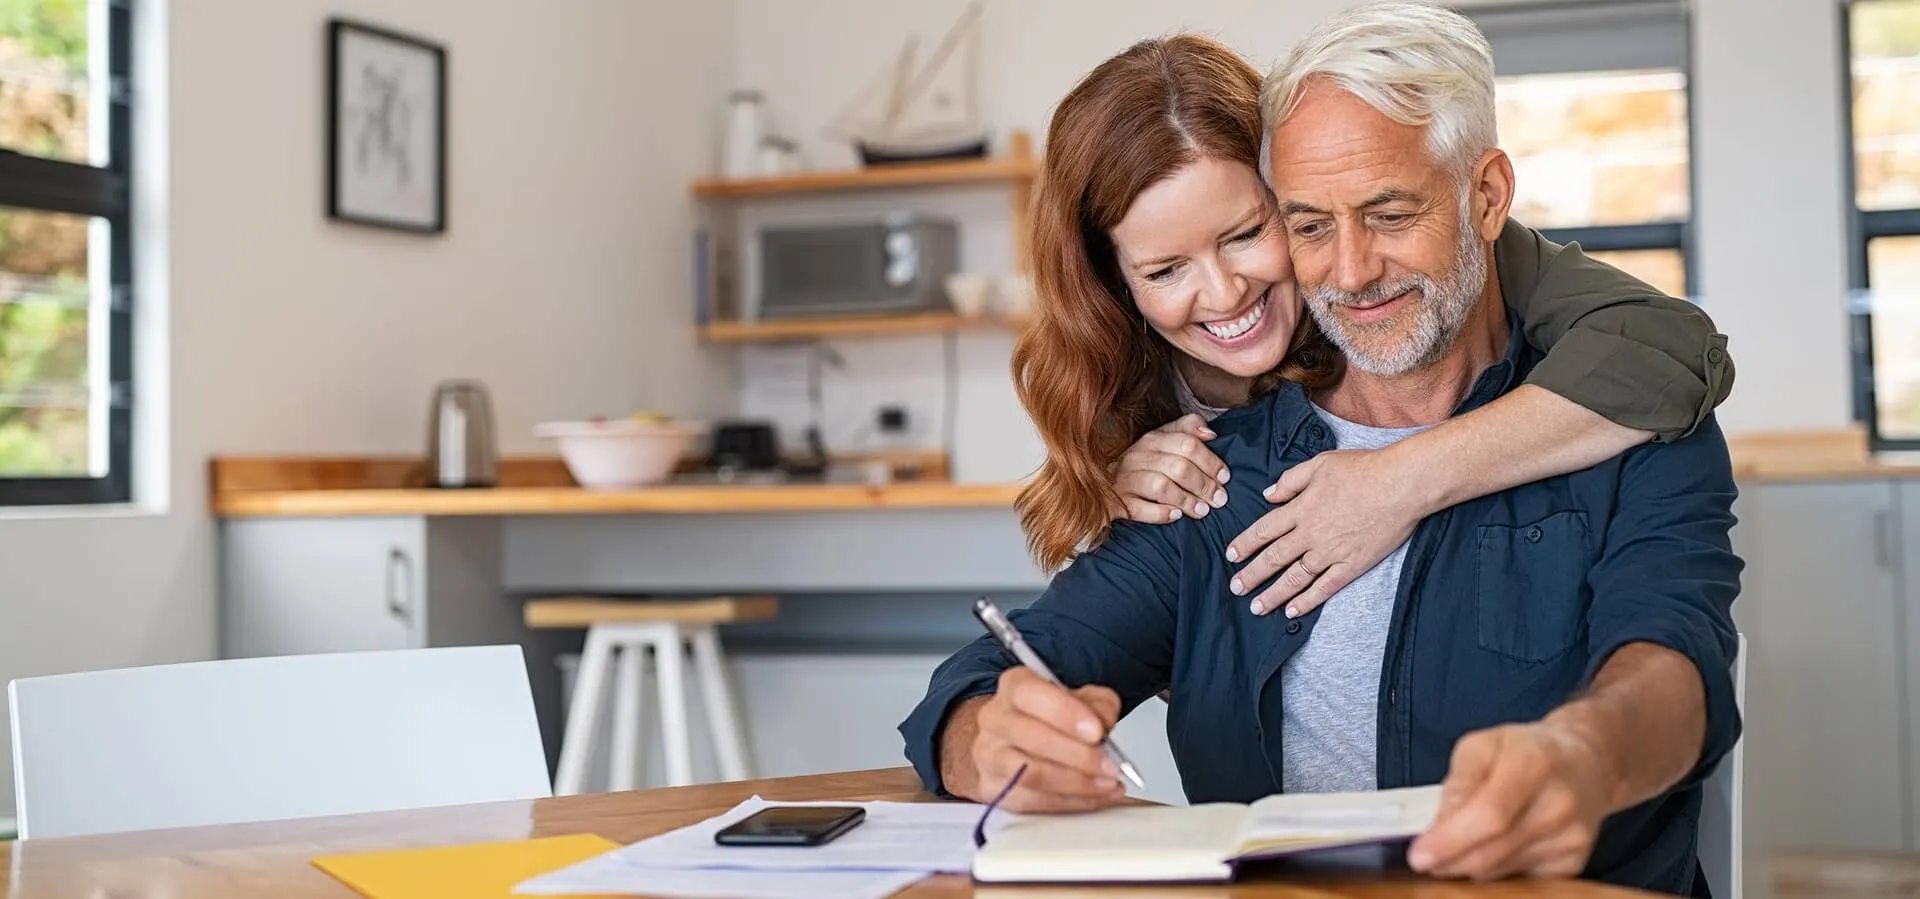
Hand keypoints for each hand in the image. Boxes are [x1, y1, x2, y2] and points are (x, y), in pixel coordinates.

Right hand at [947, 668, 1127, 812]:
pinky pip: (1034, 801)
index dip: (1065, 713)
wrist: (1010, 742)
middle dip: (1079, 755)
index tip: (1097, 731)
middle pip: (1032, 738)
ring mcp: (990, 756)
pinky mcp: (994, 790)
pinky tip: (1095, 796)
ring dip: (1077, 783)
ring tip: (1107, 783)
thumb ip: (1098, 705)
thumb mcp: (1080, 698)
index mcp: (1015, 686)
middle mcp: (996, 719)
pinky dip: (1071, 801)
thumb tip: (1105, 723)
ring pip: (1031, 774)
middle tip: (1111, 765)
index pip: (1030, 694)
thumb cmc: (1047, 718)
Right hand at [1112, 414, 1228, 523]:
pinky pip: (1139, 508)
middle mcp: (1137, 456)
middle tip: (1219, 500)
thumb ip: (1187, 430)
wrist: (1103, 486)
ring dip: (1186, 500)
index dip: (1211, 461)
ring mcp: (1124, 479)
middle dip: (1204, 484)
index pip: (1187, 443)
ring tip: (1202, 511)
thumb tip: (1211, 434)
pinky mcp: (1115, 502)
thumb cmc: (1142, 466)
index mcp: (1152, 439)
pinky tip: (1175, 516)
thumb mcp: (1163, 442)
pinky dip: (1160, 513)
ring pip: (1161, 486)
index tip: (1225, 477)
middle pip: (1178, 466)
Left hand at [1223, 448, 1426, 616]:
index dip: (1245, 544)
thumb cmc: (1363, 469)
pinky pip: (1325, 587)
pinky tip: (1292, 611)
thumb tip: (1268, 495)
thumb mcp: (1320, 464)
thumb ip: (1291, 480)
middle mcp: (1311, 533)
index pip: (1264, 530)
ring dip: (1273, 594)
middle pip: (1274, 558)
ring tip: (1256, 607)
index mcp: (1301, 508)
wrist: (1402, 484)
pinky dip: (1307, 601)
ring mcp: (1331, 552)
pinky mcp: (1352, 564)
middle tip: (1234, 588)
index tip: (1231, 555)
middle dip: (1251, 575)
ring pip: (1295, 578)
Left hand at [1408, 723, 1613, 881]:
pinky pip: (1520, 879)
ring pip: (1501, 870)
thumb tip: (1439, 826)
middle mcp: (1559, 804)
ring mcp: (1572, 837)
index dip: (1450, 840)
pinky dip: (1495, 870)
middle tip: (1427, 859)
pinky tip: (1493, 848)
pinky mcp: (1575, 861)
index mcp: (1533, 764)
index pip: (1489, 814)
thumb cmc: (1524, 751)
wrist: (1586, 764)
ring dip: (1470, 864)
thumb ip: (1458, 783)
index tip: (1419, 856)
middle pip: (1493, 851)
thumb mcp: (1481, 746)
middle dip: (1450, 860)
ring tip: (1461, 844)